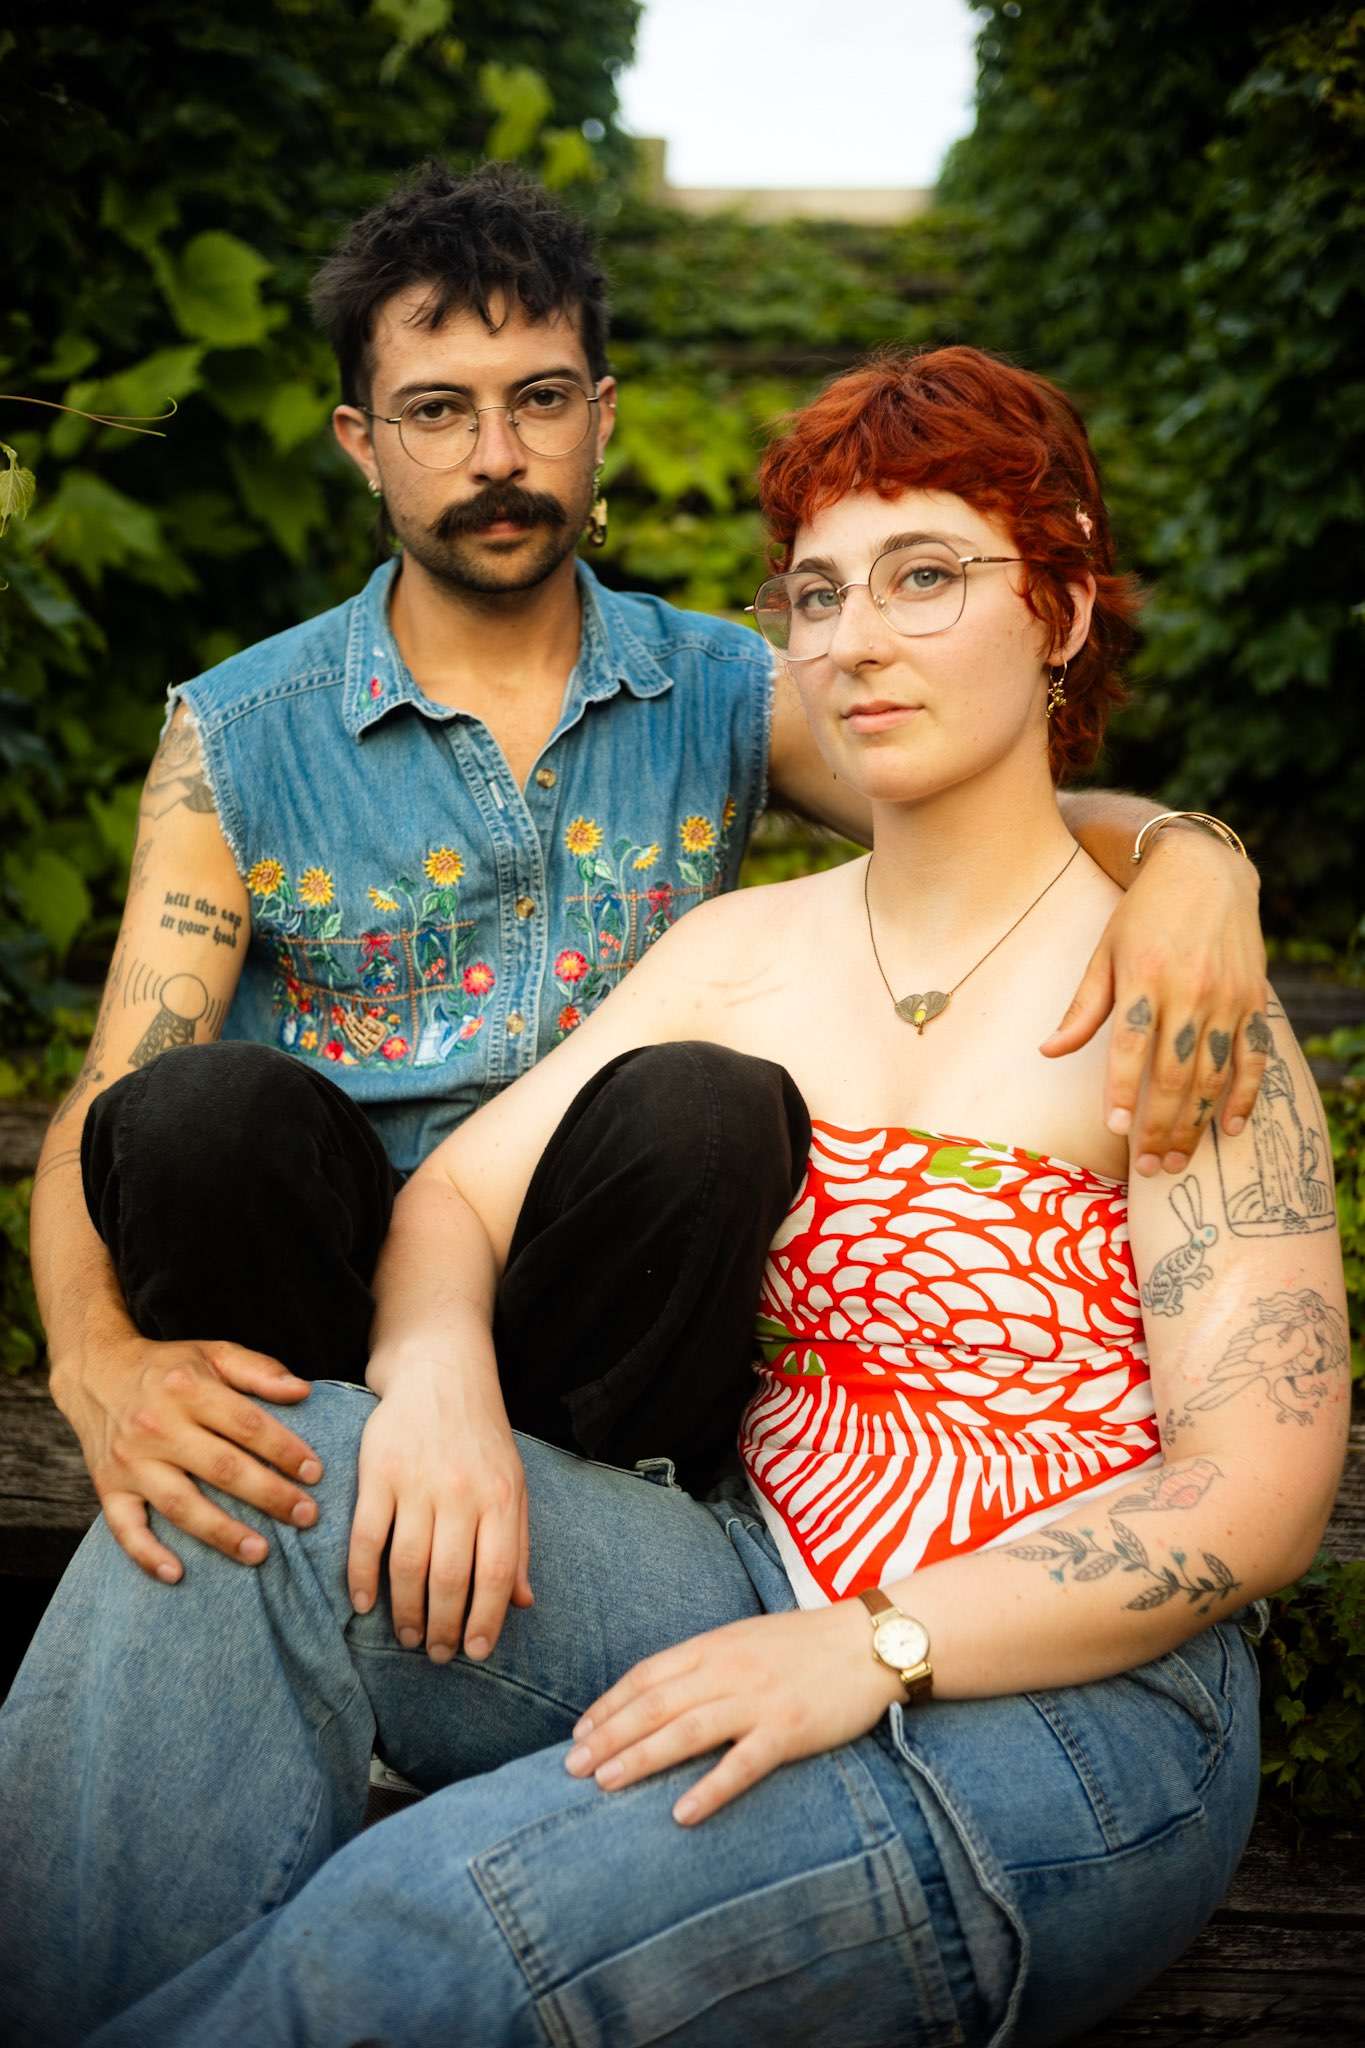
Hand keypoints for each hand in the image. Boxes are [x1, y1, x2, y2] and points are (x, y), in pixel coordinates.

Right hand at [50, 1336, 320, 1582]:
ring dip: (222, 1533)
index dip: (284, 1450)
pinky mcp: (108, 1488)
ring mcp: (130, 1461)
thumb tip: (304, 1391)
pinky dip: (147, 1554)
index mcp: (188, 1389)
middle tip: (306, 1516)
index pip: (246, 1424)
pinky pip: (125, 1528)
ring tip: (261, 1553)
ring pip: (180, 1504)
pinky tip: (177, 1574)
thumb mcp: (214, 1353)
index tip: (315, 1473)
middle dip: (269, 1495)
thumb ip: (260, 1370)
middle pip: (221, 1468)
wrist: (97, 1373)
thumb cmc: (169, 1368)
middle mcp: (158, 1426)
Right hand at [347, 1360, 531, 1662]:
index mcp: (501, 1498)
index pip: (497, 1573)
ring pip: (407, 1565)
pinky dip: (362, 1576)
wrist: (440, 1372)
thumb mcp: (515, 1483)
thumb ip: (518, 1543)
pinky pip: (367, 1536)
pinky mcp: (378, 1473)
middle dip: (444, 1627)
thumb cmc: (481, 1435)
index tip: (475, 1652)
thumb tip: (523, 1603)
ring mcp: (417, 1483)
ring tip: (407, 1637)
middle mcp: (461, 1493)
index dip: (485, 1620)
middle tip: (437, 1654)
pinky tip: (365, 1604)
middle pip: (450, 1578)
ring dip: (405, 1611)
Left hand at [564, 1604, 900, 1824]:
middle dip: (609, 1736)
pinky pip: (742, 1764)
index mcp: (714, 1645)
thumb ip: (704, 1662)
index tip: (579, 1734)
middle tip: (572, 1768)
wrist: (870, 1640)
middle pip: (655, 1705)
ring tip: (605, 1785)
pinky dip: (709, 1789)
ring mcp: (758, 1700)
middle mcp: (729, 1670)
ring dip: (640, 1758)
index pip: (647, 1676)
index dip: (609, 1705)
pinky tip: (681, 1813)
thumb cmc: (804, 1643)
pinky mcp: (789, 1730)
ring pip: (686, 1731)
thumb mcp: (745, 1638)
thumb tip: (658, 1692)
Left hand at [1041, 831, 1267, 1172]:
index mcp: (1143, 976)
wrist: (1204, 869)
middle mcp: (1188, 990)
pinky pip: (1253, 1057)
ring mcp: (1225, 997)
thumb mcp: (1104, 952)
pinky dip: (1244, 1096)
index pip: (1130, 1044)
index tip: (1117, 1129)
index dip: (1122, 1089)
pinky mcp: (1252, 1001)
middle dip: (1160, 1125)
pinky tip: (1230, 1128)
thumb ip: (1083, 1007)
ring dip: (1194, 1123)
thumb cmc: (1142, 914)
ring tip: (1177, 1160)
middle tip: (1149, 1166)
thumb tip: (1048, 1051)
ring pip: (1212, 1074)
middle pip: (1173, 1071)